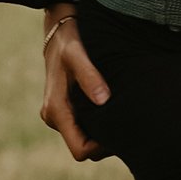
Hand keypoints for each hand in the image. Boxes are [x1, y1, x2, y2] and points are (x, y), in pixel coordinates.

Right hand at [40, 4, 109, 158]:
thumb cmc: (68, 41)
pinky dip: (98, 123)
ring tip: (121, 115)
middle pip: (83, 147)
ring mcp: (58, 114)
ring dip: (101, 133)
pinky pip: (82, 126)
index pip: (79, 149)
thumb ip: (90, 77)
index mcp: (56, 110)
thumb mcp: (77, 54)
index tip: (119, 133)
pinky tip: (112, 109)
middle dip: (103, 142)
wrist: (58, 30)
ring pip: (83, 138)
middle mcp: (54, 116)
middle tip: (126, 124)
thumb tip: (104, 100)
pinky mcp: (65, 108)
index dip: (100, 149)